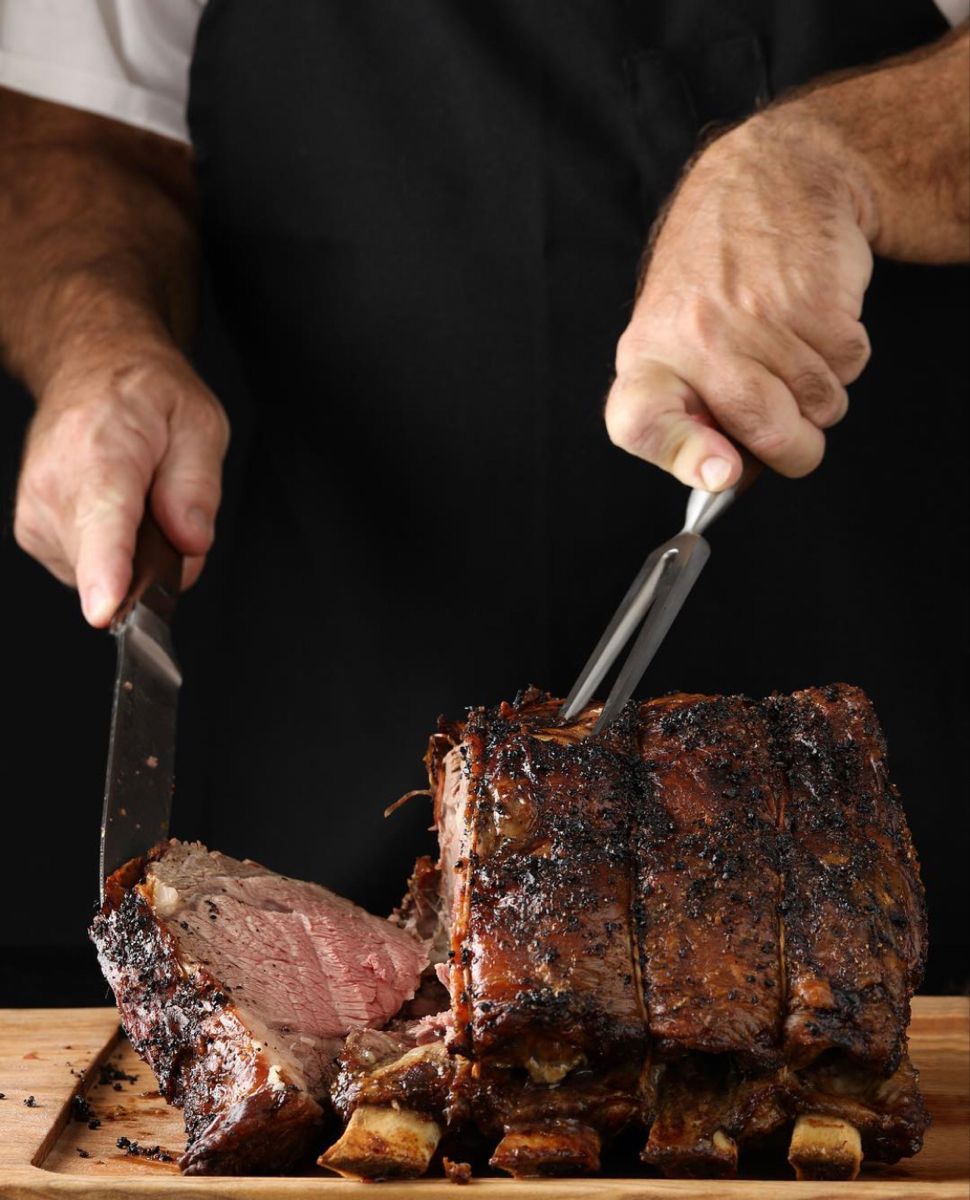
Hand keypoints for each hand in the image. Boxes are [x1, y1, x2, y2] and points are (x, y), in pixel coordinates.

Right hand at [14, 342, 229, 625]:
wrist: (91, 368)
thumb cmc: (145, 395)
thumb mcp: (199, 424)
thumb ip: (197, 486)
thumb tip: (190, 540)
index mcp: (100, 453)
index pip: (101, 524)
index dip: (105, 573)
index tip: (104, 609)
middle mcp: (55, 486)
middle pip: (117, 566)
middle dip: (160, 555)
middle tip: (169, 501)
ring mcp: (36, 514)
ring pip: (106, 576)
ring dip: (137, 554)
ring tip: (139, 497)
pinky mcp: (34, 534)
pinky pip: (89, 571)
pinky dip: (114, 553)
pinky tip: (117, 512)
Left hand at [605, 111, 873, 490]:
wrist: (769, 181)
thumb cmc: (716, 281)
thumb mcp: (677, 343)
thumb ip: (694, 418)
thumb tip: (726, 478)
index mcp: (647, 359)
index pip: (643, 422)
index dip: (684, 455)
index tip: (720, 470)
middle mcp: (694, 338)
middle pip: (765, 433)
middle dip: (793, 446)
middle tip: (785, 418)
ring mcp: (755, 316)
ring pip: (820, 408)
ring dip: (821, 394)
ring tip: (791, 343)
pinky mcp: (813, 298)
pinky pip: (850, 367)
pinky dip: (844, 355)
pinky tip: (813, 316)